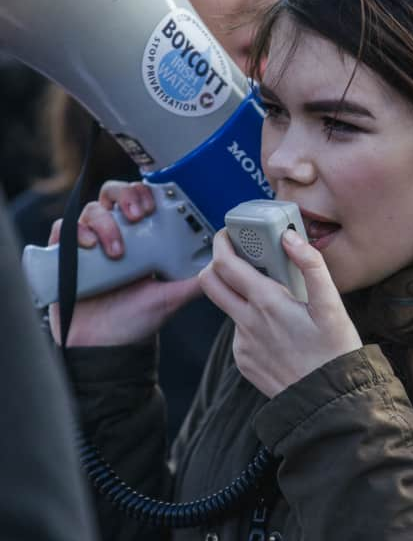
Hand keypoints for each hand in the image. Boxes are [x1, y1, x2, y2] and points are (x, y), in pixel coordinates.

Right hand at [47, 180, 201, 346]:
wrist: (104, 347)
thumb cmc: (135, 321)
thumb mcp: (171, 298)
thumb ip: (194, 281)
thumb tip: (220, 266)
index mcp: (139, 239)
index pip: (140, 199)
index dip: (145, 193)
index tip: (154, 205)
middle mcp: (113, 235)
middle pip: (114, 194)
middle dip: (126, 195)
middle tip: (138, 215)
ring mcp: (89, 244)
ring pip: (92, 210)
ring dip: (106, 222)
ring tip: (117, 252)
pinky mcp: (65, 256)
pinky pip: (63, 229)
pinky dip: (76, 230)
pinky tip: (89, 246)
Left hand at [198, 227, 361, 397]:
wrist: (327, 401)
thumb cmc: (334, 351)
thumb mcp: (331, 305)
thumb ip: (312, 265)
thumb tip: (290, 238)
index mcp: (266, 303)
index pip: (224, 264)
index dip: (222, 243)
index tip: (229, 235)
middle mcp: (247, 322)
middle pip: (210, 283)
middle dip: (218, 265)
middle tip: (239, 259)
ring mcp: (242, 344)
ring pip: (229, 309)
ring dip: (243, 298)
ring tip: (277, 303)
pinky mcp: (244, 361)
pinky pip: (240, 334)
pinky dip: (253, 324)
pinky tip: (279, 332)